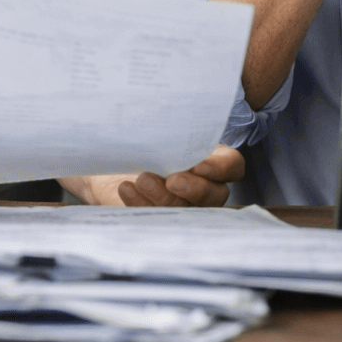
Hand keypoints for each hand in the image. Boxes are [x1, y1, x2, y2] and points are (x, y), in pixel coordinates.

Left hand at [62, 146, 244, 206]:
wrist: (110, 157)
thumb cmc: (143, 138)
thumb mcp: (159, 130)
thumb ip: (171, 132)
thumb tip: (169, 123)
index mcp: (212, 159)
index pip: (232, 166)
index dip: (220, 168)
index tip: (198, 164)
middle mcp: (203, 186)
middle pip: (214, 195)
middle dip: (194, 189)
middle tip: (173, 179)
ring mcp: (181, 205)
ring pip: (183, 209)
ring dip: (162, 195)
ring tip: (142, 179)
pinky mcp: (157, 218)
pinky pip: (154, 216)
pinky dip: (139, 203)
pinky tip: (127, 189)